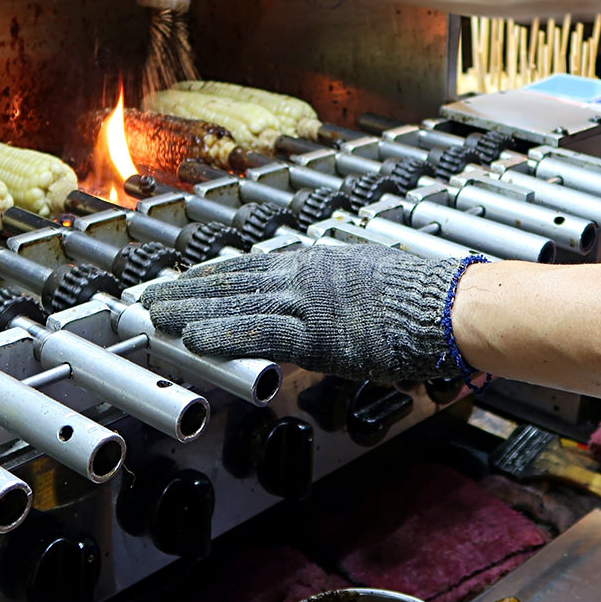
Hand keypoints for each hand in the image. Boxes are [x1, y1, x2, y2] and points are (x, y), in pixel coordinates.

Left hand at [142, 244, 472, 381]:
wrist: (446, 307)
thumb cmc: (424, 299)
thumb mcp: (372, 278)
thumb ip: (340, 287)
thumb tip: (330, 301)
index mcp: (318, 262)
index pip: (254, 266)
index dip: (215, 275)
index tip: (188, 280)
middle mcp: (305, 274)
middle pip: (232, 279)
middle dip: (188, 289)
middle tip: (153, 295)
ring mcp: (306, 302)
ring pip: (233, 303)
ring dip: (189, 311)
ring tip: (155, 316)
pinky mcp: (313, 333)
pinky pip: (256, 333)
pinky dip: (219, 335)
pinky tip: (191, 339)